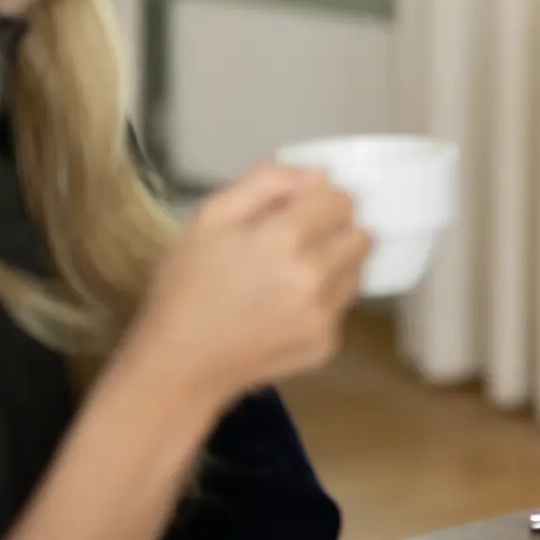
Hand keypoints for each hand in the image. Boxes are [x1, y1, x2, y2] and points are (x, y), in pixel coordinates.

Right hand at [123, 163, 370, 409]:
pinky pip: (342, 307)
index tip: (303, 209)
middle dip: (336, 231)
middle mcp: (311, 278)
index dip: (322, 200)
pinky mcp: (327, 344)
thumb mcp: (209, 219)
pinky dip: (323, 302)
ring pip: (357, 271)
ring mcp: (323, 315)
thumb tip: (317, 174)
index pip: (342, 200)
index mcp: (282, 240)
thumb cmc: (186, 288)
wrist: (178, 366)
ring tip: (290, 275)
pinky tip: (284, 309)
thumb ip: (265, 183)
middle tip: (300, 241)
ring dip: (335, 266)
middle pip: (361, 234)